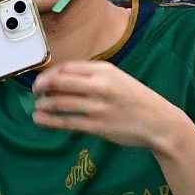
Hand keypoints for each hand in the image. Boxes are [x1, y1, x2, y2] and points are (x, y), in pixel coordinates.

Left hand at [28, 58, 189, 152]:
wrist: (159, 122)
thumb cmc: (136, 100)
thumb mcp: (117, 79)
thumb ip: (91, 77)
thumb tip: (59, 80)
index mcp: (105, 70)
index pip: (67, 67)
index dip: (49, 73)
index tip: (42, 79)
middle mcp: (100, 85)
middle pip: (59, 81)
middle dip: (41, 86)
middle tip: (35, 91)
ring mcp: (98, 107)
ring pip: (59, 102)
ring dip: (43, 104)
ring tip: (38, 107)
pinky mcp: (98, 126)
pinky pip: (66, 122)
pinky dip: (49, 120)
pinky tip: (40, 119)